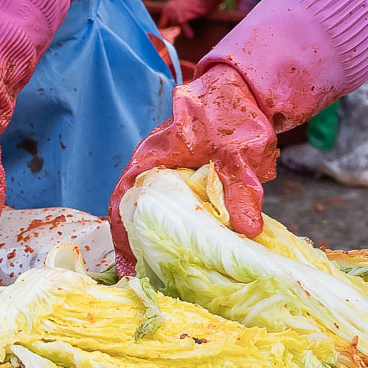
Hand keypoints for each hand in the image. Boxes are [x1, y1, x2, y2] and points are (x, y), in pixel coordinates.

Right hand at [106, 64, 278, 270]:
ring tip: (163, 273)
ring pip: (157, 210)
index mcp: (154, 155)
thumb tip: (248, 230)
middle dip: (138, 243)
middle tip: (146, 278)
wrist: (248, 89)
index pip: (124, 196)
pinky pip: (177, 208)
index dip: (120, 231)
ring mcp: (170, 171)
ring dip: (158, 237)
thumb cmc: (234, 112)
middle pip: (135, 209)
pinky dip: (180, 229)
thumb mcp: (240, 152)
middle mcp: (154, 164)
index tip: (126, 262)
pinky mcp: (187, 177)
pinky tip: (191, 251)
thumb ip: (242, 189)